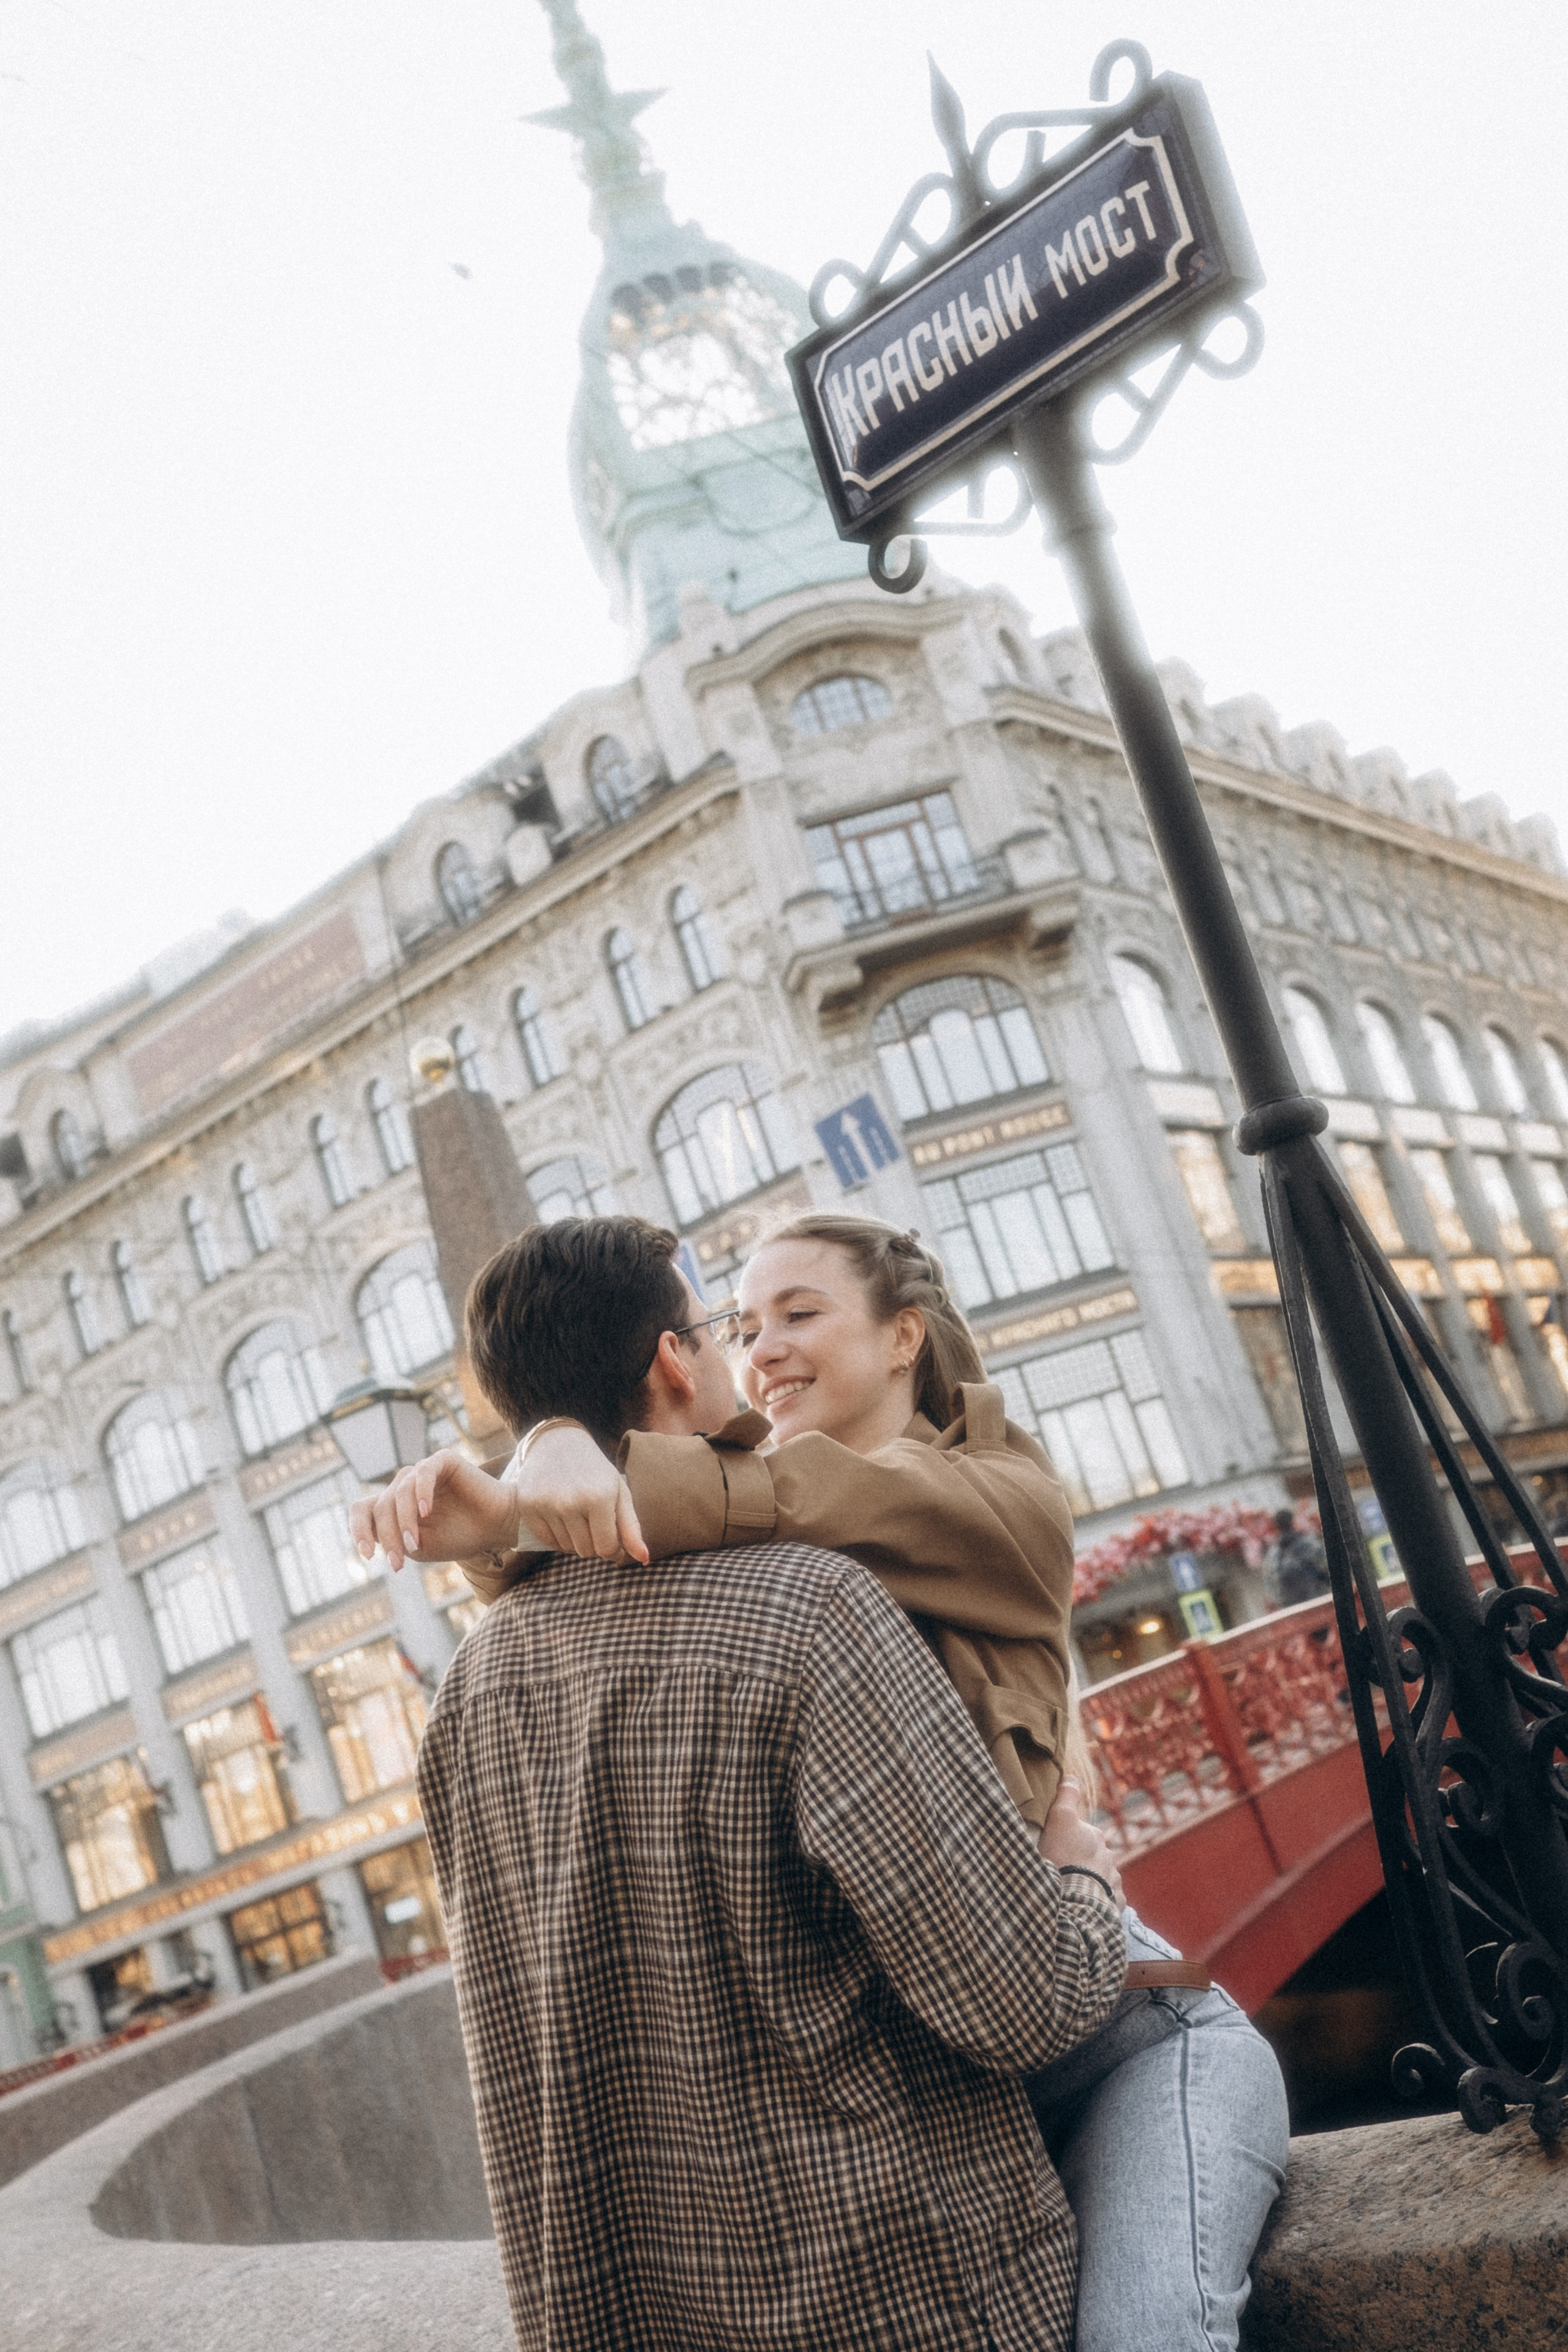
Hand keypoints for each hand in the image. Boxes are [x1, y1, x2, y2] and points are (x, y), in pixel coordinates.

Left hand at [349, 1448, 519, 1573]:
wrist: (496, 1528)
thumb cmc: (458, 1537)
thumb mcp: (420, 1547)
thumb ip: (394, 1539)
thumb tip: (370, 1535)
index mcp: (394, 1505)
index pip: (363, 1509)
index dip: (358, 1530)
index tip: (367, 1556)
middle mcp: (404, 1485)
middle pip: (380, 1506)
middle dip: (387, 1536)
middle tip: (399, 1561)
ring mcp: (422, 1472)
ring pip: (399, 1492)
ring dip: (404, 1522)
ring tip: (416, 1545)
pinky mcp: (442, 1460)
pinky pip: (423, 1472)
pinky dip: (421, 1494)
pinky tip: (426, 1512)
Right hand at [512, 1425, 647, 1564]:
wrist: (558, 1442)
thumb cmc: (595, 1470)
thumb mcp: (618, 1493)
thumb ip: (631, 1528)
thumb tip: (645, 1559)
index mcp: (599, 1497)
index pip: (606, 1548)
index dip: (612, 1549)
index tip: (613, 1538)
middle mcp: (571, 1502)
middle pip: (586, 1551)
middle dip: (595, 1543)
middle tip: (595, 1522)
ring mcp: (546, 1505)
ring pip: (567, 1548)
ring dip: (576, 1539)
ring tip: (578, 1515)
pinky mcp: (528, 1506)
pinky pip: (547, 1541)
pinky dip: (558, 1537)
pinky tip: (562, 1518)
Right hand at [1039, 1778, 1124, 1909]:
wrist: (1073, 1898)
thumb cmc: (1063, 1857)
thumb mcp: (1059, 1819)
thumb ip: (1066, 1796)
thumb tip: (1072, 1776)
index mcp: (1096, 1837)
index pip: (1085, 1834)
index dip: (1070, 1841)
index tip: (1058, 1850)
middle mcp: (1109, 1857)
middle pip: (1094, 1857)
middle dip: (1083, 1863)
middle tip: (1064, 1872)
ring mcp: (1113, 1882)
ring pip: (1102, 1879)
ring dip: (1091, 1882)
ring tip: (1072, 1891)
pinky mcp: (1115, 1903)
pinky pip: (1108, 1900)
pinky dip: (1098, 1901)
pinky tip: (1084, 1904)